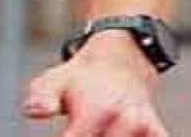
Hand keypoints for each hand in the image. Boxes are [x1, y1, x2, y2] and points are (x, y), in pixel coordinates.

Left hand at [23, 32, 167, 135]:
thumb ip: (42, 98)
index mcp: (96, 110)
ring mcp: (144, 128)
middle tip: (81, 127)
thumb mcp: (54, 81)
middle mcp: (125, 121)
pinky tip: (116, 131)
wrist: (120, 61)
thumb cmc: (80, 78)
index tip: (65, 134)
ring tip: (97, 126)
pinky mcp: (158, 133)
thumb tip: (32, 110)